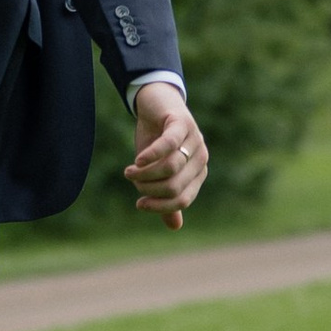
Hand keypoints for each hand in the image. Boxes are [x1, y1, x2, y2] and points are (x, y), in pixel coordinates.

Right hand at [126, 86, 207, 226]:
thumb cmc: (156, 140)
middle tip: (132, 180)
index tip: (139, 204)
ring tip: (130, 170)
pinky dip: (151, 156)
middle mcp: (200, 158)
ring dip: (144, 174)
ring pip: (169, 168)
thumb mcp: (158, 171)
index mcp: (198, 173)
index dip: (159, 206)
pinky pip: (168, 145)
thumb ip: (167, 196)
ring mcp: (194, 139)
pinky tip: (137, 161)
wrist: (155, 103)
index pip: (182, 200)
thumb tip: (175, 227)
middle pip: (174, 186)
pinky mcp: (182, 123)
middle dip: (148, 189)